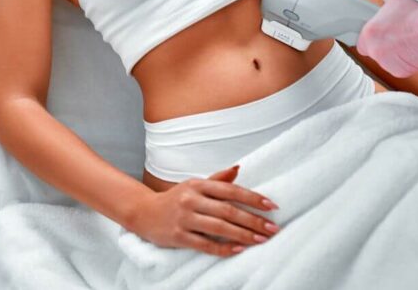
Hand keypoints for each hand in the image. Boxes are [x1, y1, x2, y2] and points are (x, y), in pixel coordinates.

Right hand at [128, 165, 278, 255]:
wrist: (144, 212)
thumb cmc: (176, 199)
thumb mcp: (194, 185)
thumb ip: (217, 179)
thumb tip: (238, 168)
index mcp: (197, 184)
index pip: (230, 190)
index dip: (252, 198)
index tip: (271, 206)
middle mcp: (191, 199)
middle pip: (228, 210)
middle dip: (253, 220)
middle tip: (273, 228)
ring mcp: (184, 218)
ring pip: (219, 228)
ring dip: (244, 234)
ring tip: (262, 240)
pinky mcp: (178, 236)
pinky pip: (205, 244)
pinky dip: (224, 248)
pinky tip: (239, 249)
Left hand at [357, 0, 417, 76]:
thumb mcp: (394, 3)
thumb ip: (383, 13)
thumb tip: (384, 15)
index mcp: (369, 33)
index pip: (361, 40)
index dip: (371, 38)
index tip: (378, 36)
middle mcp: (375, 50)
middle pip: (374, 50)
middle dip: (383, 45)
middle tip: (396, 37)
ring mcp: (386, 63)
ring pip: (387, 60)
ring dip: (394, 54)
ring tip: (408, 42)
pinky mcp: (400, 72)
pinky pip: (399, 67)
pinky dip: (405, 61)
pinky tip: (413, 50)